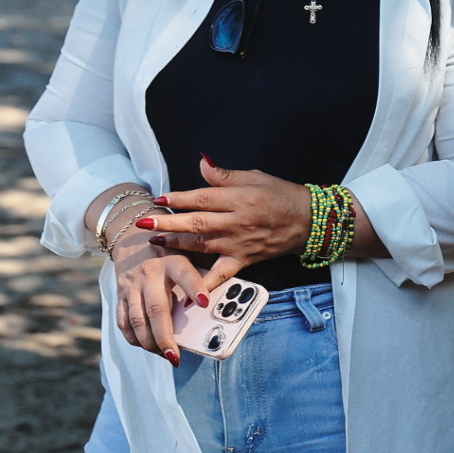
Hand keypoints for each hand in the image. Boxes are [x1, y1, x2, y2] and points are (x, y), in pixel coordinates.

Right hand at [111, 229, 210, 366]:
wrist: (131, 234)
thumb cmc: (170, 247)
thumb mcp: (188, 250)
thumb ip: (202, 269)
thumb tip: (221, 298)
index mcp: (173, 260)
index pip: (185, 274)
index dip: (195, 288)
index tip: (204, 303)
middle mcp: (151, 273)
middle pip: (157, 307)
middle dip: (165, 335)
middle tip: (175, 356)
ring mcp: (132, 285)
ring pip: (137, 319)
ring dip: (150, 342)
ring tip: (164, 356)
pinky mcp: (120, 293)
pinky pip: (123, 320)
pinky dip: (133, 337)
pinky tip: (146, 346)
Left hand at [138, 156, 310, 289]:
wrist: (309, 222)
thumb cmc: (282, 195)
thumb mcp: (256, 177)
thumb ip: (225, 175)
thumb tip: (201, 162)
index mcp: (241, 198)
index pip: (203, 198)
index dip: (180, 199)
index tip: (160, 199)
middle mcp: (237, 222)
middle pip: (197, 222)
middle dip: (168, 223)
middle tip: (144, 222)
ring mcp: (239, 244)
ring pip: (202, 245)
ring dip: (176, 244)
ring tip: (154, 241)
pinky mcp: (244, 260)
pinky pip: (221, 274)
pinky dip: (204, 283)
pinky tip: (186, 289)